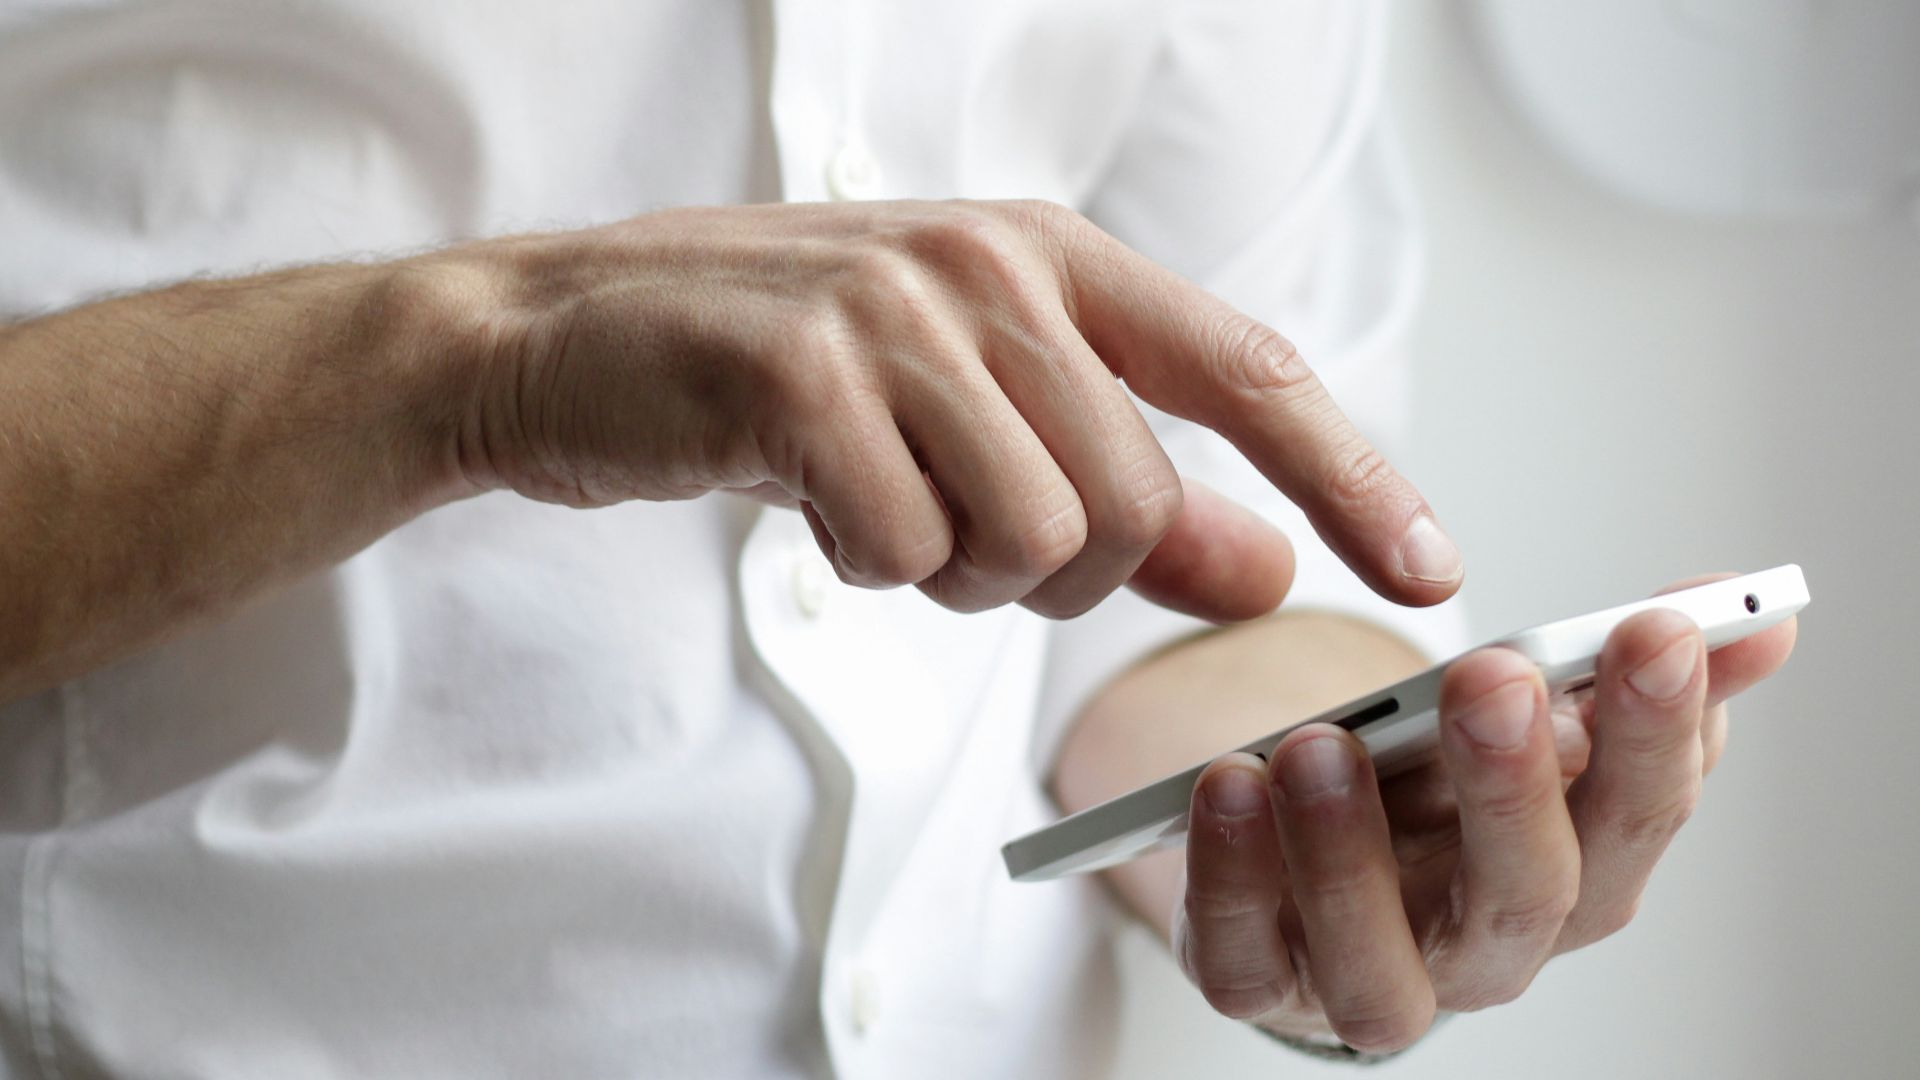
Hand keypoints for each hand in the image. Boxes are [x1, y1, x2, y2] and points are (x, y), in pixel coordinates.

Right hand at [432, 200, 1461, 619]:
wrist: (562, 338)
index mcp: (1050, 257)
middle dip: (1055, 571)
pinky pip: (905, 553)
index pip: (1250, 371)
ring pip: (1031, 537)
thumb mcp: (970, 415)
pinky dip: (865, 569)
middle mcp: (990, 264)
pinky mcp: (799, 373)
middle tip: (952, 533)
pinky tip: (807, 500)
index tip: (1431, 570)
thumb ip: (1129, 490)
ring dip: (955, 573)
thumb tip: (1266, 567)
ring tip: (876, 505)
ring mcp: (894, 310)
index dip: (1353, 476)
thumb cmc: (780, 376)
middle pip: (1132, 502)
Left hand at [1172, 575, 1797, 1052]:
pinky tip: (1226, 785)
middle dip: (1514, 788)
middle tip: (1493, 679)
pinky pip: (1241, 962)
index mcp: (1575, 873)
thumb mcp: (1526, 717)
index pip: (1640, 817)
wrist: (1309, 850)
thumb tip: (1757, 614)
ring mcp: (1369, 977)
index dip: (1658, 732)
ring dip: (1349, 854)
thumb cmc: (1435, 788)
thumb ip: (1623, 670)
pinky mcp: (1259, 981)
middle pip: (1525, 899)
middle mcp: (1484, 948)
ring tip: (1320, 744)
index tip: (1656, 629)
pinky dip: (1230, 881)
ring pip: (1378, 965)